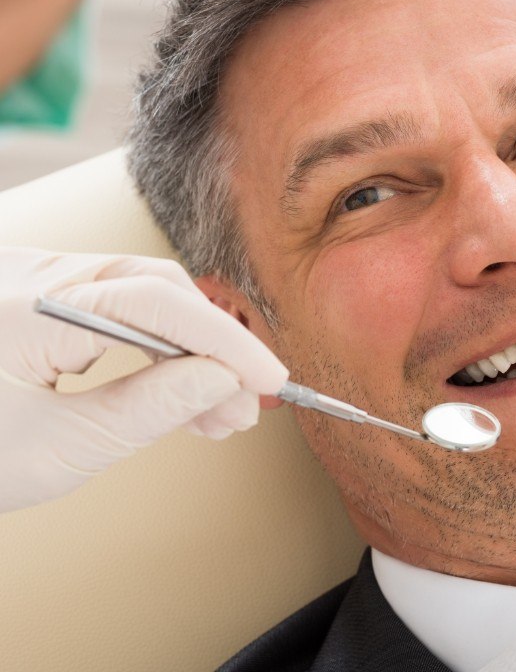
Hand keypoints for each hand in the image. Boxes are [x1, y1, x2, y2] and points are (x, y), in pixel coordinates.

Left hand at [0, 247, 287, 513]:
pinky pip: (118, 314)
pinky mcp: (41, 301)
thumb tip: (218, 380)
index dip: (227, 341)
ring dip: (189, 353)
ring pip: (145, 302)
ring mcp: (39, 284)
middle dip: (213, 348)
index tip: (269, 379)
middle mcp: (40, 277)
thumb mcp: (53, 449)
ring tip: (218, 412)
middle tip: (245, 405)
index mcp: (33, 304)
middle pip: (159, 292)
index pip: (161, 305)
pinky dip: (155, 352)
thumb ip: (146, 409)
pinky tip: (176, 391)